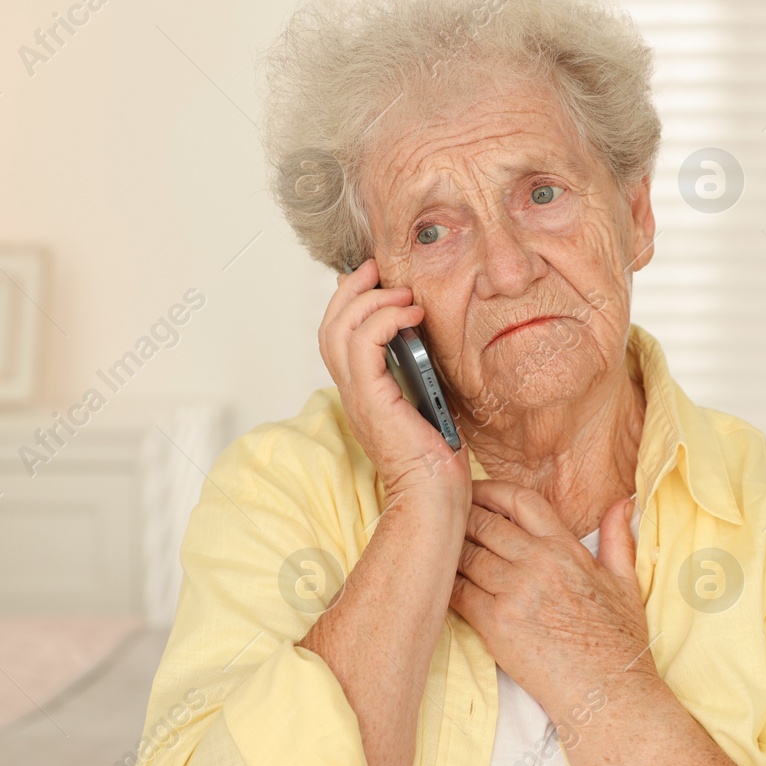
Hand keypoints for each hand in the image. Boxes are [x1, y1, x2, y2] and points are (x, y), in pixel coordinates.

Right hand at [318, 259, 469, 502]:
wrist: (432, 496)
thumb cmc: (436, 459)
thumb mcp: (426, 400)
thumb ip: (417, 370)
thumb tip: (426, 338)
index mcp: (362, 391)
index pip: (337, 337)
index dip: (349, 302)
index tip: (376, 279)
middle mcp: (351, 392)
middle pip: (329, 326)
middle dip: (351, 289)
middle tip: (378, 269)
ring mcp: (358, 396)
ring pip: (340, 329)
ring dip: (371, 300)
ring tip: (403, 293)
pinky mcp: (372, 398)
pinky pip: (363, 344)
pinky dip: (385, 319)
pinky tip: (413, 315)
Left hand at [450, 480, 654, 718]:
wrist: (608, 694)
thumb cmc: (618, 643)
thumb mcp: (625, 584)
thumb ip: (618, 538)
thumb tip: (623, 502)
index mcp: (566, 549)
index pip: (520, 500)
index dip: (489, 490)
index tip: (471, 491)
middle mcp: (539, 563)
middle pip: (484, 523)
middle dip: (460, 516)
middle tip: (442, 516)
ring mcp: (515, 592)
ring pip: (465, 554)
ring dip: (447, 549)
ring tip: (433, 547)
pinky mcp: (496, 623)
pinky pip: (457, 591)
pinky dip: (444, 583)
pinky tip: (436, 582)